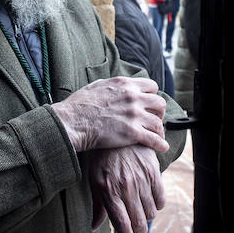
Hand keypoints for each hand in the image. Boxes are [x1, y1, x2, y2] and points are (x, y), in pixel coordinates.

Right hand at [50, 76, 169, 154]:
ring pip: (158, 122)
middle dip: (158, 113)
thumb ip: (112, 85)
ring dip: (159, 130)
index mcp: (124, 84)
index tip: (149, 105)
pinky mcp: (132, 132)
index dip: (152, 96)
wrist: (71, 122)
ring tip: (157, 136)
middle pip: (159, 103)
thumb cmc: (78, 106)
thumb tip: (117, 86)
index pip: (151, 86)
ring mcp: (134, 115)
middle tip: (154, 120)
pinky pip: (154, 139)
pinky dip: (160, 144)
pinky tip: (162, 148)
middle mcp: (132, 97)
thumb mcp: (96, 86)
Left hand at [87, 145, 165, 232]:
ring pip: (151, 212)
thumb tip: (95, 227)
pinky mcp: (153, 172)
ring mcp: (141, 180)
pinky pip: (161, 198)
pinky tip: (151, 202)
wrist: (115, 129)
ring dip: (147, 217)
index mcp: (109, 192)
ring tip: (143, 214)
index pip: (122, 223)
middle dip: (138, 230)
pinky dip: (158, 205)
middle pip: (139, 221)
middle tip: (137, 230)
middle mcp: (126, 188)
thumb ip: (98, 206)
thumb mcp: (94, 181)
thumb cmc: (101, 158)